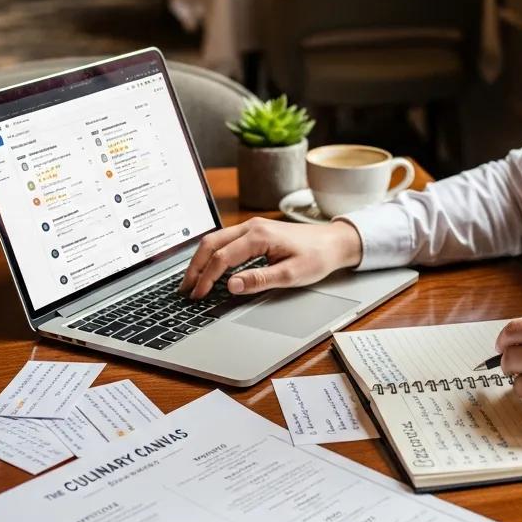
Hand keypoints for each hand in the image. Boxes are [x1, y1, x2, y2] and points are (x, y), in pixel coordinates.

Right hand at [179, 218, 363, 298]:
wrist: (335, 241)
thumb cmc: (318, 256)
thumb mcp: (292, 274)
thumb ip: (260, 280)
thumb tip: (232, 285)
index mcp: (259, 236)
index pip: (222, 258)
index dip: (207, 278)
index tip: (199, 295)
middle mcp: (252, 226)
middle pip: (211, 244)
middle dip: (195, 267)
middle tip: (186, 289)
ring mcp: (253, 226)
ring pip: (216, 240)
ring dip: (201, 259)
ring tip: (193, 281)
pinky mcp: (256, 231)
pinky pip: (226, 240)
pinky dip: (213, 254)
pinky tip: (210, 268)